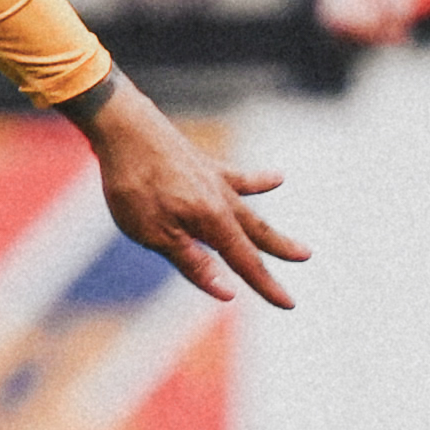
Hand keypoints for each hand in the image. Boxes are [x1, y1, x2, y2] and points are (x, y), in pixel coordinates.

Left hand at [73, 75, 308, 309]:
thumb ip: (193, 263)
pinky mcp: (204, 165)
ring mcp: (215, 181)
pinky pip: (238, 178)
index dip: (267, 286)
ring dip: (272, 231)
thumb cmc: (133, 185)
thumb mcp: (154, 234)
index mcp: (211, 223)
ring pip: (251, 212)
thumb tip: (229, 292)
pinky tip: (278, 179)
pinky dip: (258, 181)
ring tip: (299, 244)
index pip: (245, 262)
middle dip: (279, 253)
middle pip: (256, 235)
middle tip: (306, 262)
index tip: (290, 304)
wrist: (124, 126)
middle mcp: (222, 201)